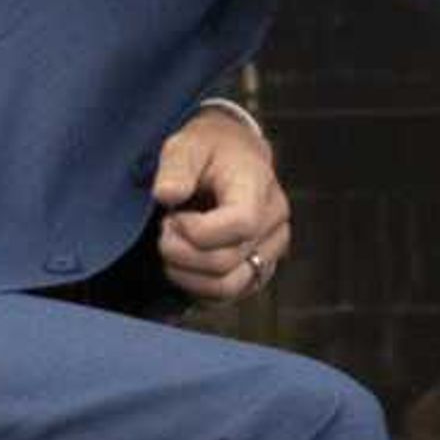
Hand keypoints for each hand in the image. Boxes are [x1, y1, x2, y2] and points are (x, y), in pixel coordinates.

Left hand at [153, 108, 292, 303]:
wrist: (233, 156)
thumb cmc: (209, 150)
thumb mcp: (187, 144)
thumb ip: (176, 166)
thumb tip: (167, 195)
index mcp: (259, 188)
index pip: (241, 224)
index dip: (197, 231)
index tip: (172, 215)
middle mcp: (274, 223)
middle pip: (227, 262)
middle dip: (181, 252)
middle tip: (164, 229)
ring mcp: (271, 250)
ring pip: (229, 286)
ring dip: (187, 275)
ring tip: (173, 247)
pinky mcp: (260, 269)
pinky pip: (229, 295)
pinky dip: (198, 286)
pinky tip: (184, 263)